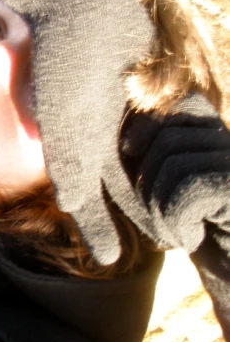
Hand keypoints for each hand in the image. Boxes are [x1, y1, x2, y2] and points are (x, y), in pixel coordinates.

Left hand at [120, 93, 229, 251]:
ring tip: (176, 228)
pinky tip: (191, 239)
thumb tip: (125, 120)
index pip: (182, 102)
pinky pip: (187, 193)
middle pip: (168, 138)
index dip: (148, 124)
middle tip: (159, 211)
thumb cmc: (195, 231)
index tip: (129, 150)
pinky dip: (175, 221)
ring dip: (159, 206)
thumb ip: (152, 151)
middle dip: (147, 176)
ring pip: (173, 165)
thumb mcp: (165, 185)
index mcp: (216, 134)